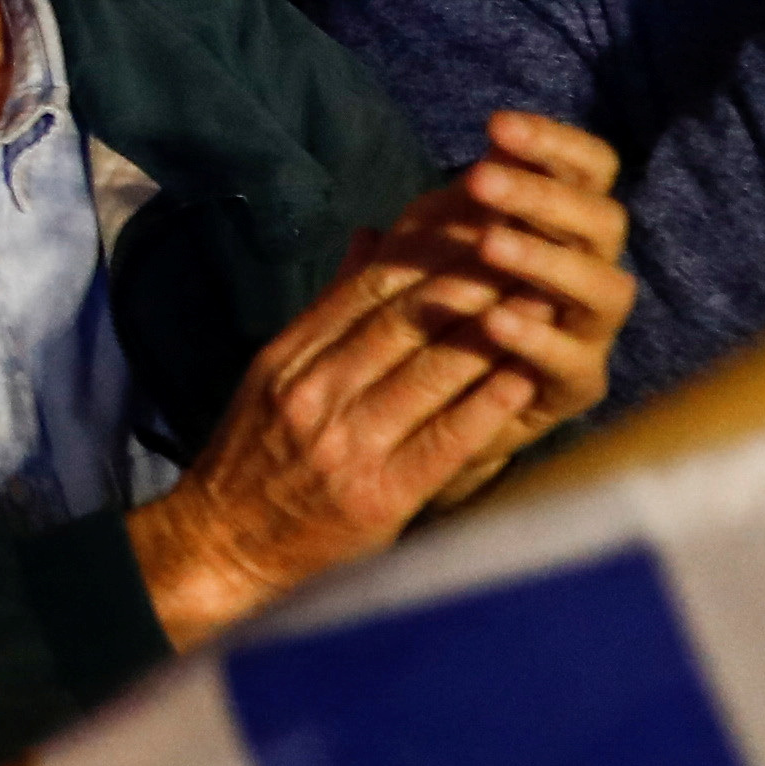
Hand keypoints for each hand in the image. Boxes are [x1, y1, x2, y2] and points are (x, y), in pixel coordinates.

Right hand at [129, 118, 631, 638]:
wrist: (220, 549)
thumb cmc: (254, 460)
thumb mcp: (276, 374)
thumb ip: (330, 310)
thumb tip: (373, 236)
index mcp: (292, 358)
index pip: (366, 287)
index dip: (428, 247)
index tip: (480, 216)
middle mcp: (315, 393)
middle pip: (403, 319)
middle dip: (471, 274)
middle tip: (529, 239)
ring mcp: (345, 444)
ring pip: (428, 372)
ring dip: (492, 331)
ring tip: (544, 294)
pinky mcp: (376, 497)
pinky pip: (440, 442)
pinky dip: (484, 408)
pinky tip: (524, 380)